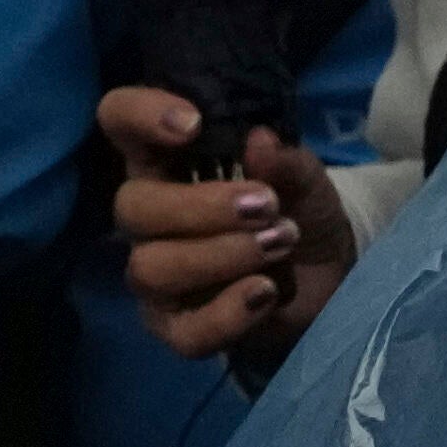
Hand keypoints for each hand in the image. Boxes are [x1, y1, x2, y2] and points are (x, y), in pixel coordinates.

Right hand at [100, 90, 349, 367]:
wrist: (327, 279)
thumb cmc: (298, 211)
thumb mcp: (306, 178)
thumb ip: (285, 161)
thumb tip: (260, 142)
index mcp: (166, 162)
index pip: (119, 121)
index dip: (139, 114)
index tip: (193, 124)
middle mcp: (149, 217)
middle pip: (131, 206)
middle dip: (202, 206)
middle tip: (267, 206)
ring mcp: (156, 276)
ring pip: (152, 268)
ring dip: (222, 255)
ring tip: (280, 244)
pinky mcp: (178, 328)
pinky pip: (185, 331)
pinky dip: (229, 313)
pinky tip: (266, 293)